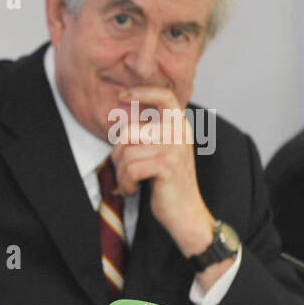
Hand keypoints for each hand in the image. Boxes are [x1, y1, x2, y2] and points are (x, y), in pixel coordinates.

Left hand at [110, 86, 218, 271]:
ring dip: (122, 173)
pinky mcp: (168, 165)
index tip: (122, 95)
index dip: (143, 92)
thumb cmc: (168, 184)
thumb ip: (150, 135)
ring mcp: (175, 147)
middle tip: (126, 171)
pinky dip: (127, 183)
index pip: (165, 96)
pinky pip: (131, 168)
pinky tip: (135, 189)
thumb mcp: (162, 153)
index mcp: (179, 126)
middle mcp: (179, 132)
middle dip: (118, 155)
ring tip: (133, 183)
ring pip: (126, 153)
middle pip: (128, 132)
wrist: (186, 213)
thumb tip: (119, 120)